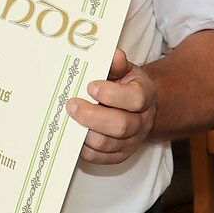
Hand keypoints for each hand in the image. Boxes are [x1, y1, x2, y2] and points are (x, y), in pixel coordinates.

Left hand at [68, 48, 156, 164]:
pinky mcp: (119, 155)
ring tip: (68, 119)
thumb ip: (117, 64)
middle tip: (71, 105)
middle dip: (91, 116)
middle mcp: (142, 122)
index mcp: (145, 96)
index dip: (111, 94)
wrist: (136, 106)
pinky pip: (100, 158)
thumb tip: (114, 54)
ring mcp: (131, 141)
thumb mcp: (124, 70)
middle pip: (120, 126)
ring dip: (84, 133)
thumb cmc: (125, 85)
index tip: (90, 86)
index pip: (135, 99)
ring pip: (107, 144)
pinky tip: (73, 134)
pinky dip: (83, 148)